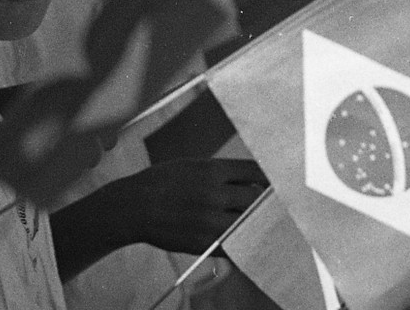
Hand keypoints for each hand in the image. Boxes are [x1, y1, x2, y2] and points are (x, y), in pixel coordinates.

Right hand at [114, 159, 267, 253]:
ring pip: (248, 223)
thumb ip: (220, 172)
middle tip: (273, 205)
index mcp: (213, 171)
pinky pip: (233, 244)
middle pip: (256, 199)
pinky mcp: (203, 242)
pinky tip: (245, 239)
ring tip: (262, 223)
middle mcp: (215, 194)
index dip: (268, 178)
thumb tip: (248, 178)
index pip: (254, 172)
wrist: (134, 206)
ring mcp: (209, 220)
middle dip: (265, 202)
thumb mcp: (192, 165)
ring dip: (256, 223)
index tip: (274, 182)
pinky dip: (241, 242)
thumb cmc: (162, 182)